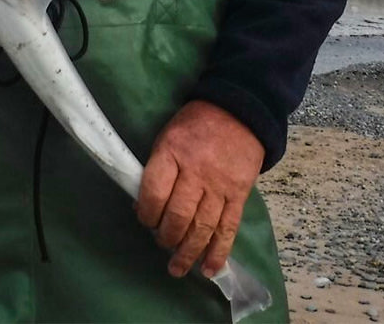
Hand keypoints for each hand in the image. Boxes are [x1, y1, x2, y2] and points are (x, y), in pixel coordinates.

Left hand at [135, 100, 263, 278]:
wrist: (238, 113)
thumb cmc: (194, 125)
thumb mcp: (166, 136)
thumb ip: (157, 168)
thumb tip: (144, 204)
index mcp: (172, 152)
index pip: (154, 191)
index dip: (146, 212)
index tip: (144, 219)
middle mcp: (196, 171)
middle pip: (179, 215)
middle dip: (166, 236)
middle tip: (160, 243)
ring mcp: (220, 186)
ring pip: (203, 227)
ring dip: (188, 252)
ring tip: (177, 268)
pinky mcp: (239, 195)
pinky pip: (228, 229)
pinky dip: (218, 252)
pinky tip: (208, 269)